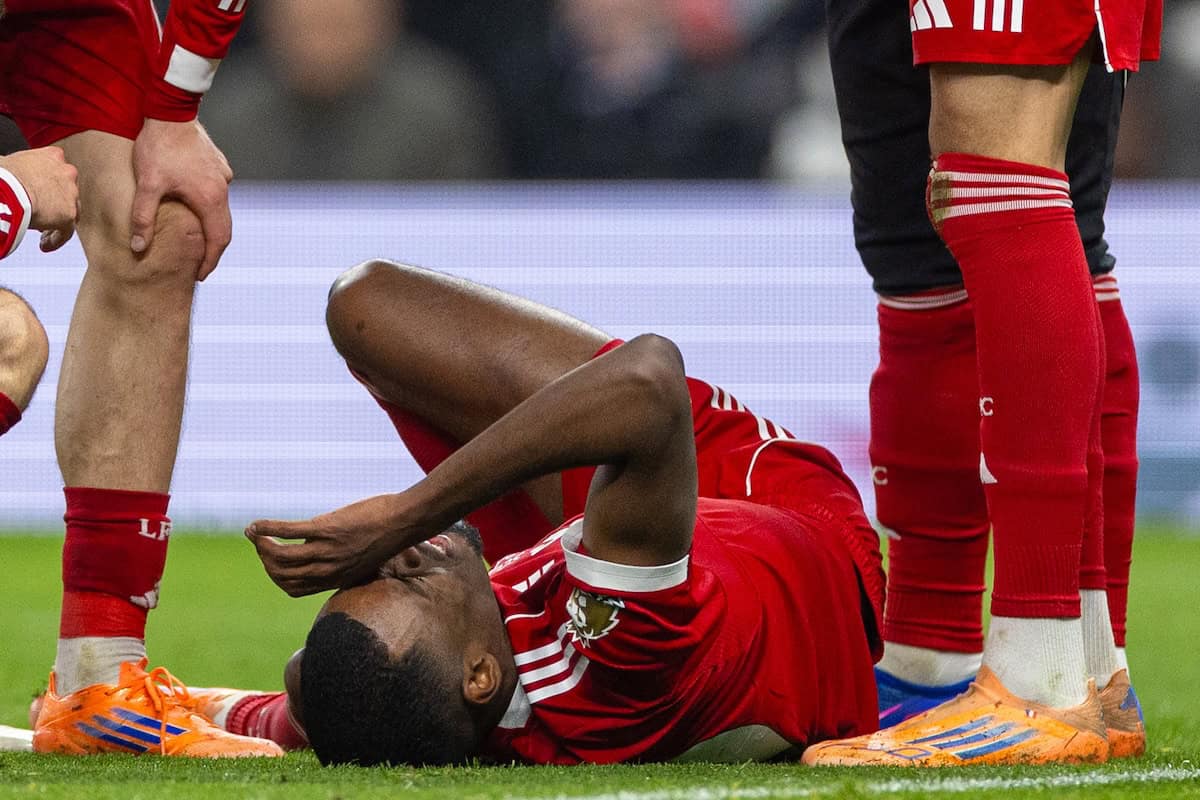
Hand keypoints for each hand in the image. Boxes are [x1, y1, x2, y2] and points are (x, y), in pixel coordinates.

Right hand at [1, 147, 78, 251]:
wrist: (5, 189)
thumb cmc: (2, 175)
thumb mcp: (9, 163)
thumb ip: (18, 168)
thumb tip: (7, 172)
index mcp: (53, 156)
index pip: (56, 172)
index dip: (48, 186)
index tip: (38, 195)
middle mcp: (68, 172)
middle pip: (66, 192)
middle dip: (54, 204)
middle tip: (41, 215)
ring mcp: (71, 194)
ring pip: (68, 212)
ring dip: (56, 222)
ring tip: (42, 233)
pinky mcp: (69, 214)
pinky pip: (66, 232)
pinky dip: (56, 239)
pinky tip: (44, 246)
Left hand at [130, 118, 232, 279]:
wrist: (171, 110)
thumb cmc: (158, 147)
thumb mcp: (147, 185)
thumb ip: (143, 219)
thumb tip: (138, 249)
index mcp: (210, 200)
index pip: (217, 241)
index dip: (210, 261)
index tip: (200, 275)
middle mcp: (222, 190)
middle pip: (224, 229)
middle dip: (213, 249)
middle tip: (200, 264)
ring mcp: (223, 175)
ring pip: (221, 210)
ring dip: (211, 226)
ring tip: (197, 237)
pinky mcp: (218, 164)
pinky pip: (218, 191)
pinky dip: (210, 206)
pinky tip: (196, 204)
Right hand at [246, 494, 413, 596]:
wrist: (405, 521)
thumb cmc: (394, 535)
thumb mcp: (377, 558)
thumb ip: (366, 562)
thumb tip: (395, 558)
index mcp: (337, 578)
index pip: (295, 588)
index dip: (278, 577)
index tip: (271, 563)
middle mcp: (329, 570)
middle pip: (283, 575)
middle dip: (266, 562)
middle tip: (261, 546)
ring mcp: (326, 551)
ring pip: (280, 557)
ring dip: (262, 546)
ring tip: (255, 535)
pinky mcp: (325, 529)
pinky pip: (287, 532)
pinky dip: (266, 529)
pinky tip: (254, 526)